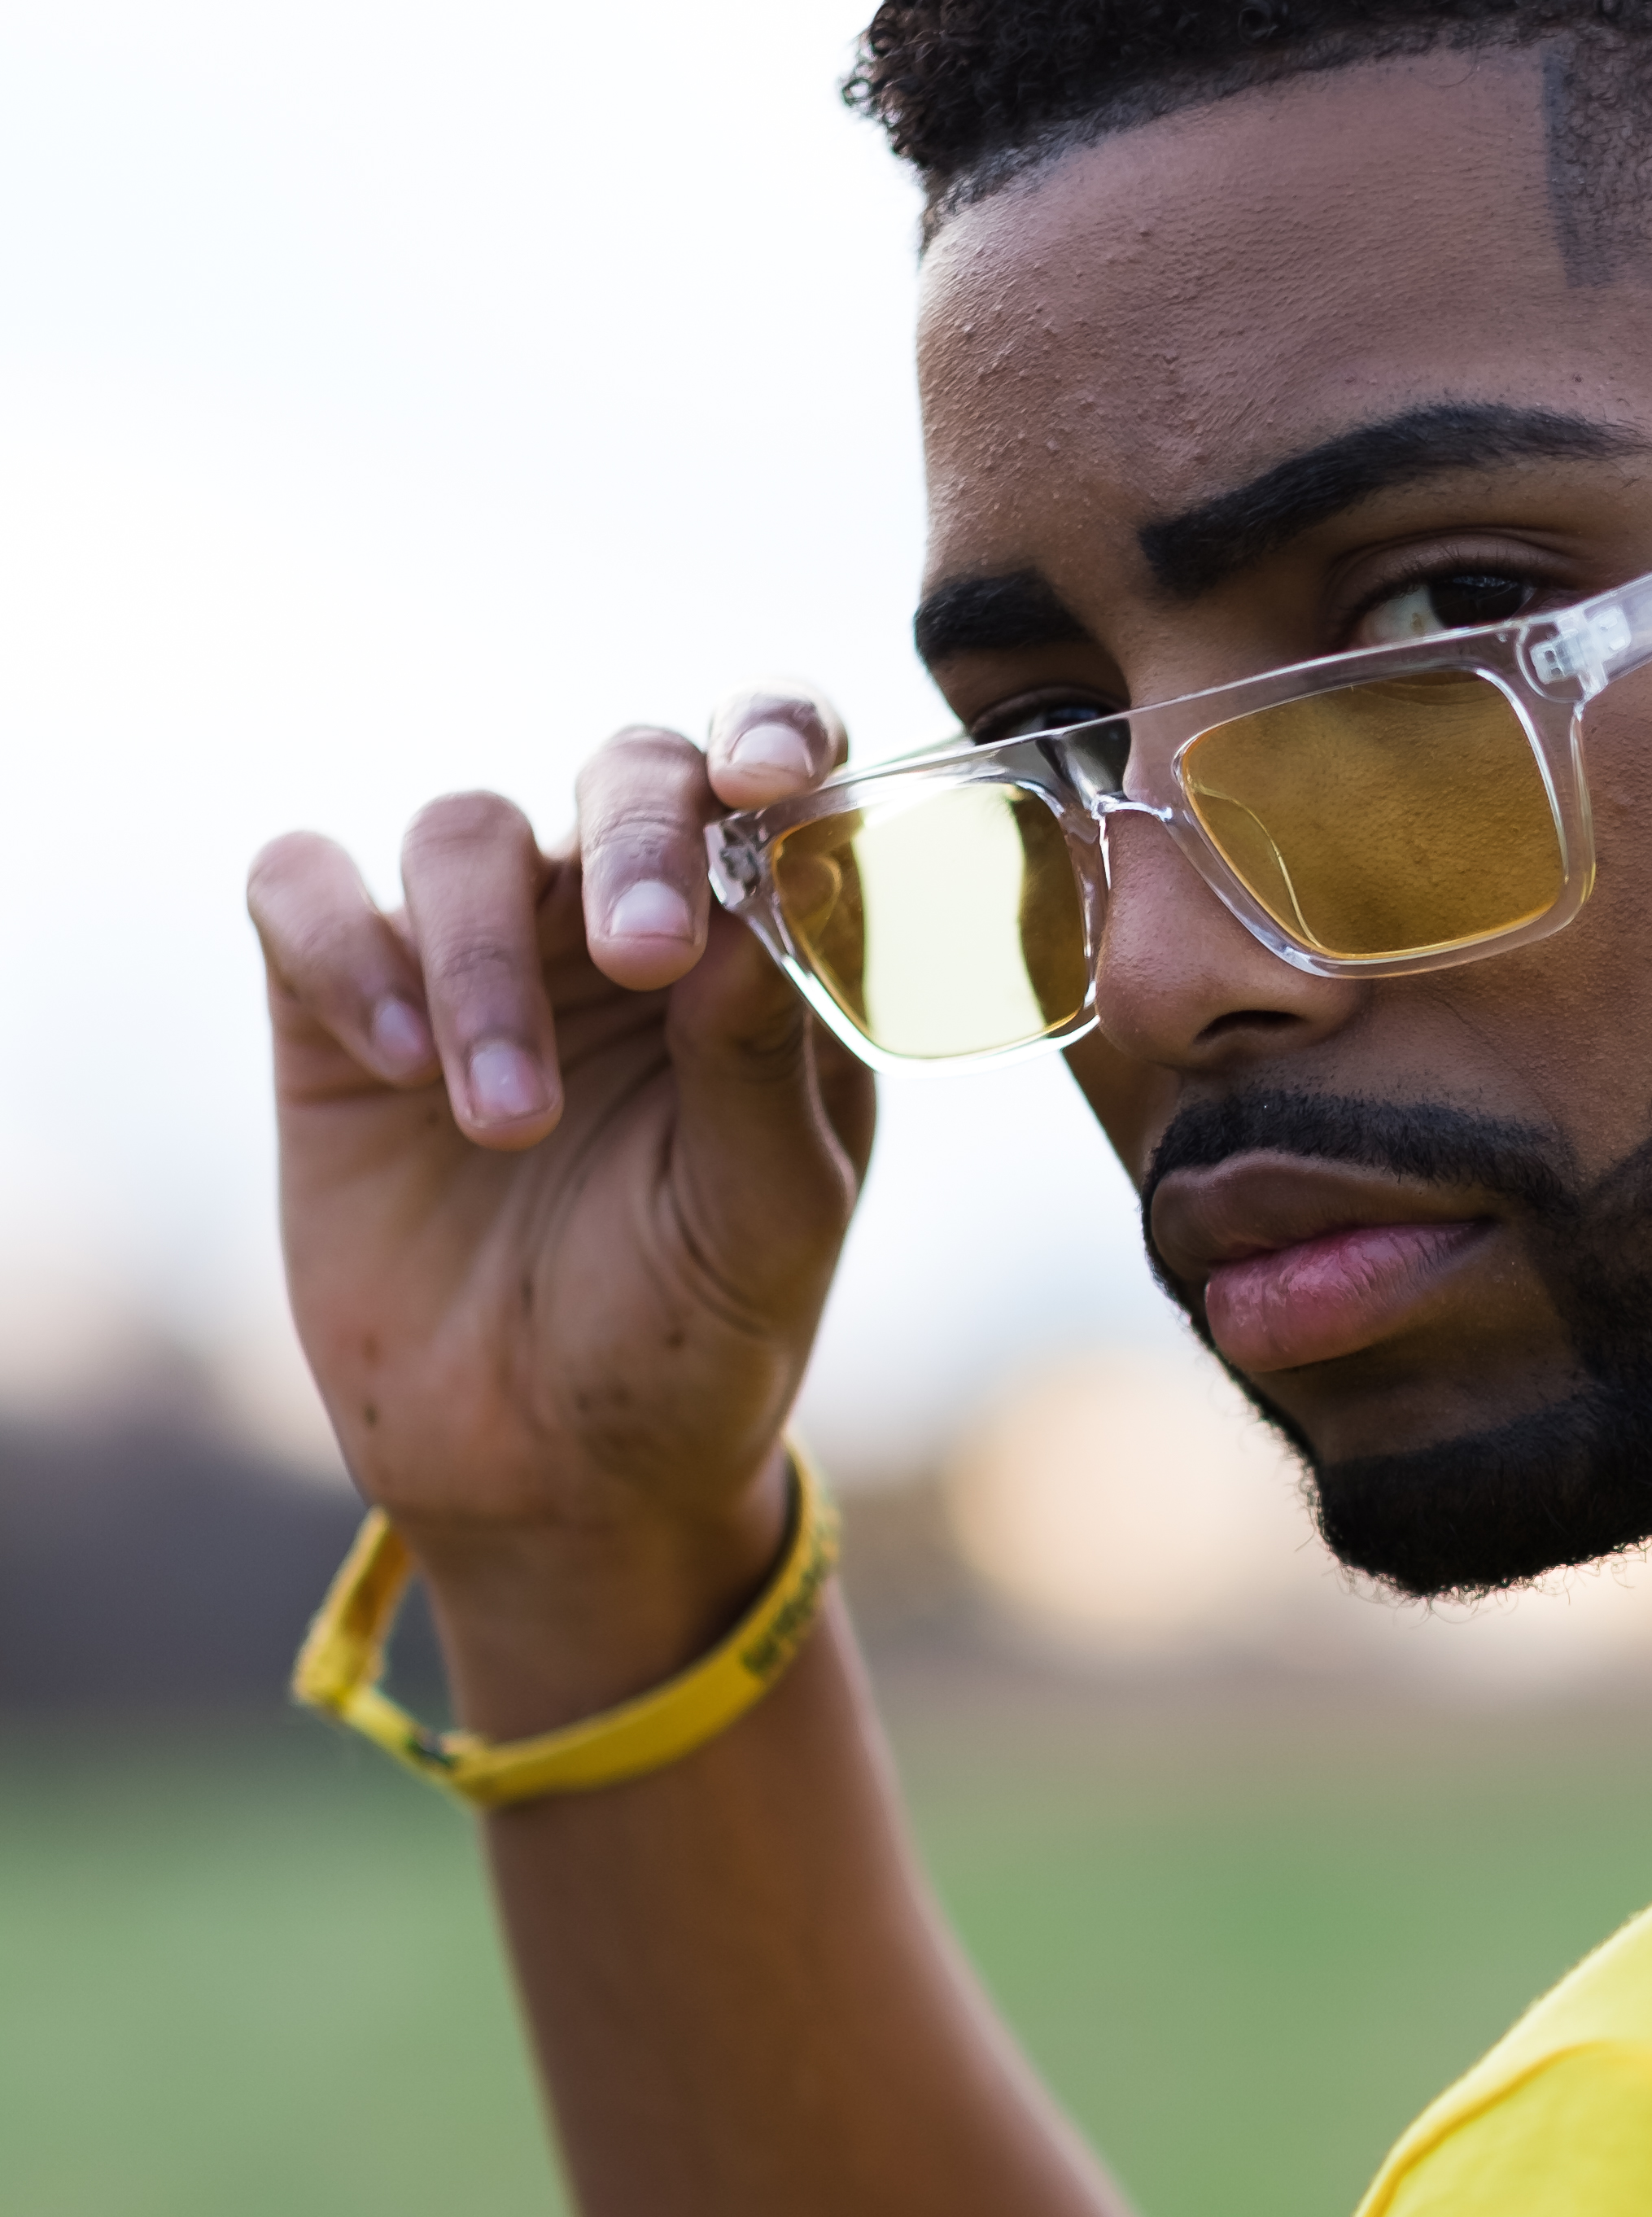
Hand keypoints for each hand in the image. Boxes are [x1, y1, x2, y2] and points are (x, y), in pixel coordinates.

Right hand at [248, 695, 874, 1711]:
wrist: (549, 1479)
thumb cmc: (688, 1341)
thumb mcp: (763, 1222)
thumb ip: (763, 1060)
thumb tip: (761, 885)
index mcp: (761, 956)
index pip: (779, 782)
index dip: (778, 737)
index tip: (771, 779)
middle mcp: (623, 926)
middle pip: (624, 773)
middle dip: (636, 841)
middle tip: (641, 957)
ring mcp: (481, 958)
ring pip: (464, 834)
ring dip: (483, 963)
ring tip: (504, 1124)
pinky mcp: (339, 1009)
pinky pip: (307, 893)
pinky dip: (345, 947)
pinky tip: (395, 1062)